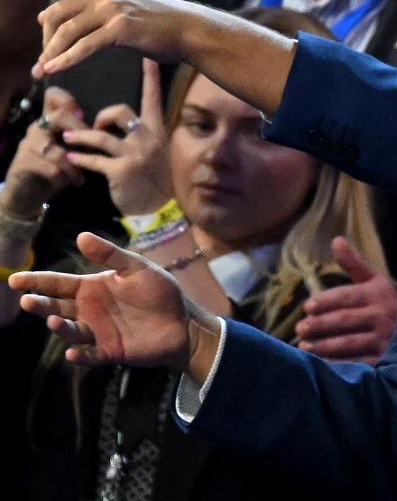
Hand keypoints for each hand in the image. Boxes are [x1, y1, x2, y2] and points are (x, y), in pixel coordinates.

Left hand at [0, 0, 202, 76]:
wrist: (188, 29)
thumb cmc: (154, 23)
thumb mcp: (117, 8)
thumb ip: (84, 11)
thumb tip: (44, 21)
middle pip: (55, 15)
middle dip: (45, 41)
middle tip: (42, 62)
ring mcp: (110, 7)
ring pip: (66, 32)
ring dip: (50, 55)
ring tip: (40, 72)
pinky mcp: (120, 28)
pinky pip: (84, 46)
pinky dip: (66, 60)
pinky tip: (53, 70)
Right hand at [0, 87, 87, 218]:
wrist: (28, 194)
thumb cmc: (55, 170)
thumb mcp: (72, 150)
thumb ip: (83, 138)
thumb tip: (107, 130)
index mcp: (49, 121)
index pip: (53, 96)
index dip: (69, 100)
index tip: (85, 116)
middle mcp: (37, 128)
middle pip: (58, 117)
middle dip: (81, 132)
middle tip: (92, 147)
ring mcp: (28, 145)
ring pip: (57, 149)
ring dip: (75, 164)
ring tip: (84, 174)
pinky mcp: (23, 163)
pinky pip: (51, 167)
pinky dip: (68, 175)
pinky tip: (77, 182)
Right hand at [9, 232, 195, 368]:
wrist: (183, 322)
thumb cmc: (160, 292)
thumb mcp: (137, 268)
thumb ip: (111, 255)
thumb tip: (81, 236)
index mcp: (91, 288)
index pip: (57, 283)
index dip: (36, 281)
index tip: (15, 279)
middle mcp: (88, 310)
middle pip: (56, 307)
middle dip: (40, 305)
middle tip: (28, 300)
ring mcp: (97, 332)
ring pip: (70, 331)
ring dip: (60, 327)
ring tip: (53, 320)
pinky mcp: (109, 352)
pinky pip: (89, 356)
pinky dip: (80, 356)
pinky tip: (74, 354)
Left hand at [60, 60, 172, 214]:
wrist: (160, 210)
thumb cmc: (156, 180)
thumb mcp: (157, 154)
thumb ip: (144, 137)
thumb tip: (124, 126)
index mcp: (157, 132)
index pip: (153, 99)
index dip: (151, 78)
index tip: (148, 58)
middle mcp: (147, 139)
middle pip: (120, 112)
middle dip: (102, 117)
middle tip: (94, 127)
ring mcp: (135, 154)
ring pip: (100, 136)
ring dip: (80, 137)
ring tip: (68, 139)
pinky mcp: (120, 171)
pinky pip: (94, 159)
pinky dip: (80, 158)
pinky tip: (72, 159)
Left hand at [295, 236, 396, 363]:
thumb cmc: (384, 303)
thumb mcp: (373, 280)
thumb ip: (353, 263)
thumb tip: (336, 240)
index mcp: (378, 294)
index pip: (348, 297)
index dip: (326, 301)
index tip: (307, 307)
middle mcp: (382, 316)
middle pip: (345, 321)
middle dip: (320, 325)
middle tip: (300, 328)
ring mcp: (383, 340)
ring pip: (348, 343)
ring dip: (324, 346)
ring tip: (304, 346)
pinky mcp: (381, 359)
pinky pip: (355, 362)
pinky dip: (336, 363)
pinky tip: (320, 362)